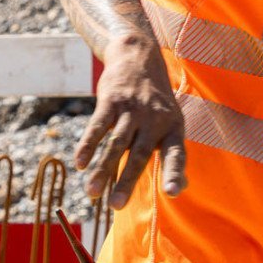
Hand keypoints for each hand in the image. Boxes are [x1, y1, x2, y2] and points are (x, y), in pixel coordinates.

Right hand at [74, 33, 186, 207]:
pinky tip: (79, 164)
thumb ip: (173, 155)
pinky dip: (87, 146)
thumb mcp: (172, 123)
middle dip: (127, 181)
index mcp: (173, 128)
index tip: (173, 193)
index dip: (175, 173)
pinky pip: (97, 127)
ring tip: (91, 193)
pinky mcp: (110, 101)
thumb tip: (183, 188)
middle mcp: (154, 120)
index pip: (176, 154)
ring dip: (102, 169)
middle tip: (116, 206)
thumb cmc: (156, 102)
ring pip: (115, 144)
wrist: (138, 57)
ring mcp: (132, 109)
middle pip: (140, 154)